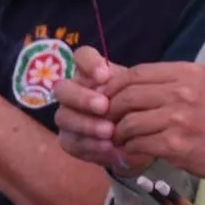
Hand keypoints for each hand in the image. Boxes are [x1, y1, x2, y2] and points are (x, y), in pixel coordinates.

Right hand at [53, 47, 150, 174]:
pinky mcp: (70, 140)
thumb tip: (119, 83)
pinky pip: (72, 142)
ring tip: (109, 131)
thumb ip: (131, 87)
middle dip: (82, 97)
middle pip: (63, 89)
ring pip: (64, 117)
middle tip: (104, 106)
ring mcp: (68, 117)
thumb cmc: (140, 109)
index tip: (104, 75)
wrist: (140, 139)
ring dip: (86, 124)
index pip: (81, 57)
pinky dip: (90, 145)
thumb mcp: (142, 96)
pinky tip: (107, 147)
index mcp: (92, 75)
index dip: (88, 63)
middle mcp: (74, 93)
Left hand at [102, 61, 204, 181]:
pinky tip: (134, 150)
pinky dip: (130, 148)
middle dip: (112, 110)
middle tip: (109, 120)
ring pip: (129, 122)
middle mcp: (182, 92)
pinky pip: (138, 143)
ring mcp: (178, 118)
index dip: (114, 86)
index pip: (136, 73)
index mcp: (188, 73)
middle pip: (128, 96)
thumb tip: (132, 87)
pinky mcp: (175, 144)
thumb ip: (172, 83)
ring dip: (120, 133)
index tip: (107, 97)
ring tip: (121, 138)